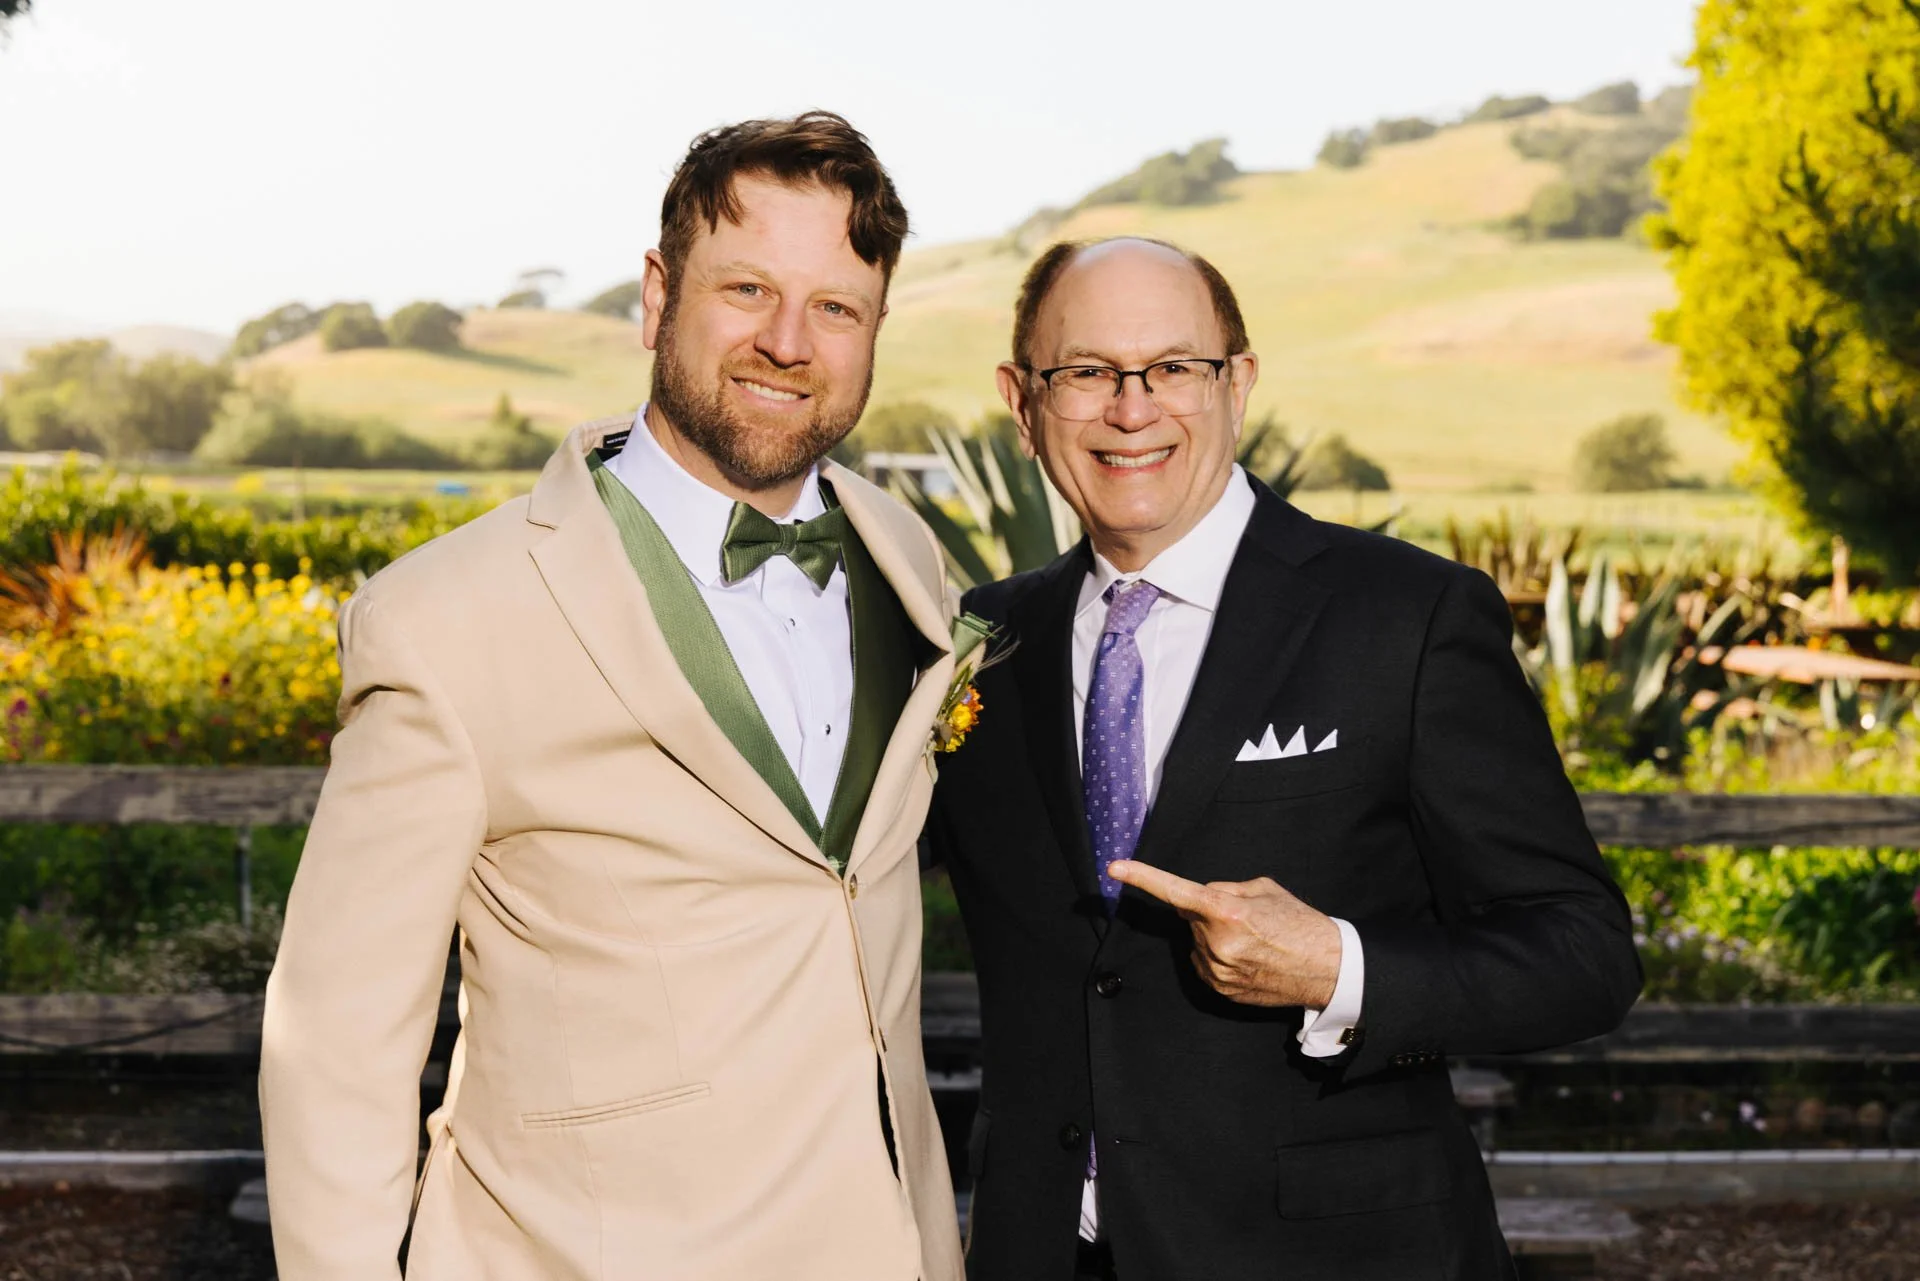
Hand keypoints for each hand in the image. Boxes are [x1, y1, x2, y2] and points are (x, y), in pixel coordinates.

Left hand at [1106, 861, 1341, 1007]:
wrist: (1328, 968)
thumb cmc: (1300, 923)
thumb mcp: (1264, 889)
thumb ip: (1223, 888)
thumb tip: (1196, 897)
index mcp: (1227, 911)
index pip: (1175, 891)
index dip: (1142, 877)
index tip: (1114, 868)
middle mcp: (1216, 943)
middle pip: (1191, 917)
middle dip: (1208, 913)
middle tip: (1246, 919)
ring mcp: (1218, 971)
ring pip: (1197, 943)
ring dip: (1214, 937)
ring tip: (1254, 941)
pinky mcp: (1222, 991)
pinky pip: (1205, 966)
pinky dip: (1218, 959)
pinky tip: (1249, 959)